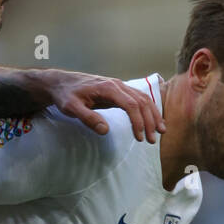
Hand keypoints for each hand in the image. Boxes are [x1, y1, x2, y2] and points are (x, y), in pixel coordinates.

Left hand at [42, 70, 163, 142]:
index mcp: (108, 88)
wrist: (62, 83)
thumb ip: (88, 118)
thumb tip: (105, 130)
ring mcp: (119, 87)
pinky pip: (138, 99)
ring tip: (160, 132)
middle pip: (142, 101)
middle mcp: (117, 85)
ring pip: (143, 99)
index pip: (131, 104)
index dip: (138, 121)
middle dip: (150, 121)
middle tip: (153, 140)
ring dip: (153, 115)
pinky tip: (153, 120)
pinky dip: (148, 110)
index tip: (140, 137)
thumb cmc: (66, 95)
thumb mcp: (72, 108)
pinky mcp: (118, 92)